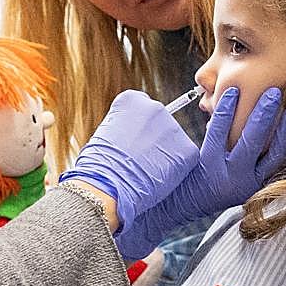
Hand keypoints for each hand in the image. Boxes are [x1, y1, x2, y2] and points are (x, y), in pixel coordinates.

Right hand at [60, 90, 197, 229]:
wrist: (107, 186)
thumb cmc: (98, 167)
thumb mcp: (104, 136)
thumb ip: (123, 128)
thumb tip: (134, 138)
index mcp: (131, 100)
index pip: (141, 107)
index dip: (135, 129)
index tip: (128, 143)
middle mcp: (155, 106)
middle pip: (159, 122)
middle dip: (152, 140)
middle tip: (138, 160)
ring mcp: (172, 127)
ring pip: (172, 141)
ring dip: (163, 155)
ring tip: (145, 172)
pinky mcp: (187, 148)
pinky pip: (184, 158)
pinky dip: (175, 170)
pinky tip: (157, 179)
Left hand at [116, 87, 285, 258]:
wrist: (179, 202)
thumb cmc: (214, 183)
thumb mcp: (241, 179)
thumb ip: (258, 161)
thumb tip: (276, 126)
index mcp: (257, 184)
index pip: (284, 159)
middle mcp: (245, 181)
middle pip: (272, 150)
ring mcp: (225, 172)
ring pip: (249, 141)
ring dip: (261, 115)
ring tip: (271, 92)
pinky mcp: (206, 162)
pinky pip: (218, 133)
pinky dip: (227, 111)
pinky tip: (232, 93)